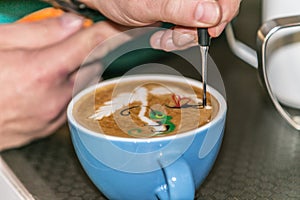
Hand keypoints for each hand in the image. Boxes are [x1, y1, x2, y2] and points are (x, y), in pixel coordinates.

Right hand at [0, 13, 132, 150]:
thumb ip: (40, 32)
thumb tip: (72, 24)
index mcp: (41, 72)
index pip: (92, 45)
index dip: (111, 32)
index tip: (122, 27)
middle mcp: (53, 98)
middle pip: (91, 66)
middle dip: (88, 51)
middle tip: (71, 44)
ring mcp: (52, 116)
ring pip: (82, 85)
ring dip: (77, 71)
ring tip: (51, 65)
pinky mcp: (49, 127)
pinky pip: (70, 103)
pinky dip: (67, 90)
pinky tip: (46, 85)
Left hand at [83, 0, 240, 50]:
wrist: (109, 2)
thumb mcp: (147, 4)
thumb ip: (179, 7)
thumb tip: (210, 13)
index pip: (225, 1)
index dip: (220, 16)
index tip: (204, 33)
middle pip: (217, 12)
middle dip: (196, 32)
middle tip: (174, 36)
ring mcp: (190, 2)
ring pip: (206, 23)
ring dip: (186, 37)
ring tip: (164, 38)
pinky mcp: (184, 10)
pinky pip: (194, 27)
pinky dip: (181, 37)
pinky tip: (166, 35)